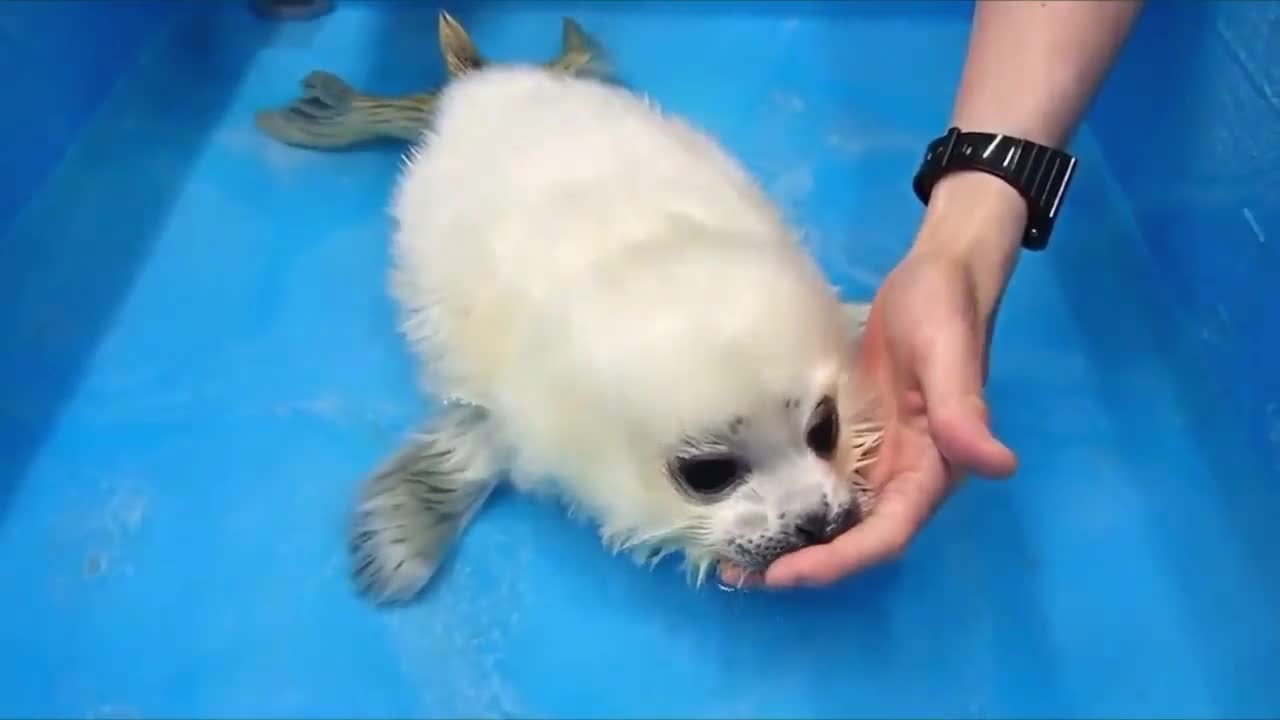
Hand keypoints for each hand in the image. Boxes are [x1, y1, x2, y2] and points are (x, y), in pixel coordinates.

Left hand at [724, 172, 1027, 587]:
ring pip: (833, 517)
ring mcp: (876, 459)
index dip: (840, 560)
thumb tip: (999, 466)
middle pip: (854, 538)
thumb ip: (964, 412)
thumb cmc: (946, 311)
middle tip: (739, 573)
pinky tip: (747, 503)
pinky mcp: (853, 438)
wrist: (937, 274)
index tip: (788, 574)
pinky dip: (788, 500)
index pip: (887, 534)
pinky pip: (820, 481)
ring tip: (731, 555)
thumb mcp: (950, 357)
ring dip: (789, 540)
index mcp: (932, 469)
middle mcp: (903, 476)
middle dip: (803, 563)